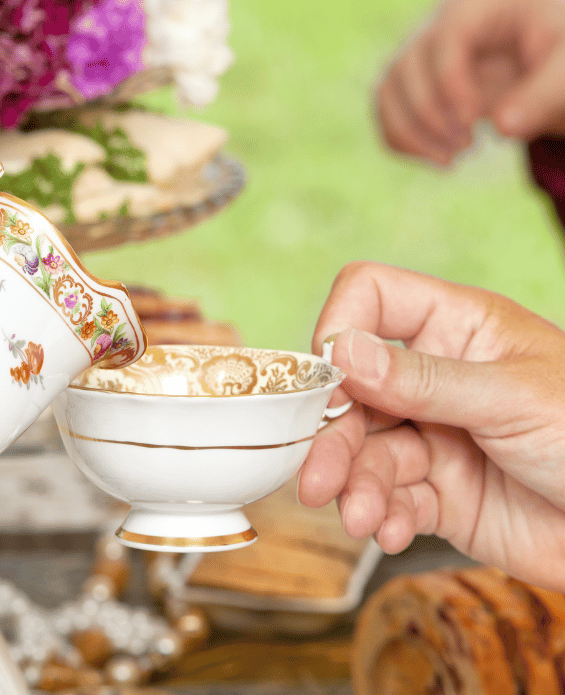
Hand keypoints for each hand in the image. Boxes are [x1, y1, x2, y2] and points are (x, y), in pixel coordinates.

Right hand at [298, 261, 564, 591]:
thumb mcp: (511, 398)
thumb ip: (423, 380)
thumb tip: (342, 350)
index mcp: (458, 330)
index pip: (372, 299)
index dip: (341, 328)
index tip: (330, 376)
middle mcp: (435, 380)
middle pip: (353, 392)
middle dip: (333, 438)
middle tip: (318, 481)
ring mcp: (435, 437)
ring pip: (365, 453)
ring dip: (355, 488)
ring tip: (361, 518)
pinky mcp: (439, 494)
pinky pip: (390, 500)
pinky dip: (384, 517)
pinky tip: (393, 531)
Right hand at [376, 0, 564, 164]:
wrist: (541, 59)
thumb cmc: (556, 51)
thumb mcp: (564, 67)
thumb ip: (542, 94)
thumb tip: (503, 130)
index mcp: (475, 7)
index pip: (445, 39)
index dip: (451, 83)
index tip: (472, 121)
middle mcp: (435, 26)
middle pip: (405, 68)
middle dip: (431, 115)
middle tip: (469, 144)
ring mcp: (415, 55)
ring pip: (386, 93)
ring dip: (411, 133)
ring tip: (453, 158)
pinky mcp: (408, 84)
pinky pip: (387, 113)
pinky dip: (404, 142)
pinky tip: (441, 158)